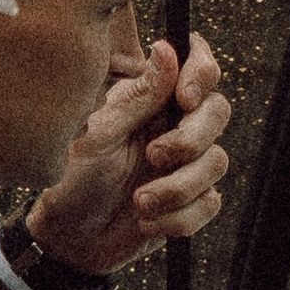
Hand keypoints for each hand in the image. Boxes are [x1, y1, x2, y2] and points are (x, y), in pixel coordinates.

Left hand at [25, 31, 230, 276]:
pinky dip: (179, 218)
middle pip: (217, 111)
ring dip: (178, 188)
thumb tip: (166, 48)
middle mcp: (173, 125)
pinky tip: (147, 223)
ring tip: (140, 204)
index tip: (185, 98)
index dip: (202, 72)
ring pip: (217, 161)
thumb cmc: (73, 179)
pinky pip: (210, 203)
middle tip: (153, 157)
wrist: (71, 241)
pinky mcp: (192, 201)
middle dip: (190, 139)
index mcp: (151, 100)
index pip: (195, 66)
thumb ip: (138, 96)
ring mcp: (185, 164)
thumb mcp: (99, 135)